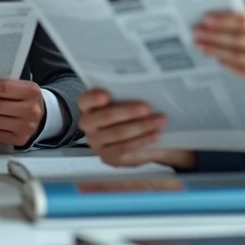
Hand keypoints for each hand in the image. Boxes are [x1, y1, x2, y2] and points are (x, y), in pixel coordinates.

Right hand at [78, 89, 194, 168]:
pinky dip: (142, 140)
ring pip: (118, 133)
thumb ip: (127, 94)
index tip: (107, 95)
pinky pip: (124, 148)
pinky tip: (155, 135)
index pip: (85, 100)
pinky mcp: (107, 156)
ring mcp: (96, 142)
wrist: (140, 139)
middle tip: (147, 108)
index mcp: (88, 106)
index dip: (94, 97)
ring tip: (159, 120)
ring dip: (141, 126)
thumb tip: (145, 87)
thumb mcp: (127, 102)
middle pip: (105, 117)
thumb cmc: (131, 114)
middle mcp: (88, 124)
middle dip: (127, 112)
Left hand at [195, 12, 244, 135]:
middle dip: (214, 34)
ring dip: (215, 49)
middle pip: (239, 37)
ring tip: (201, 45)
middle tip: (197, 31)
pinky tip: (216, 59)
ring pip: (237, 54)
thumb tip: (229, 23)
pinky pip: (242, 72)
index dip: (224, 19)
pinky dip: (226, 64)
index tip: (207, 18)